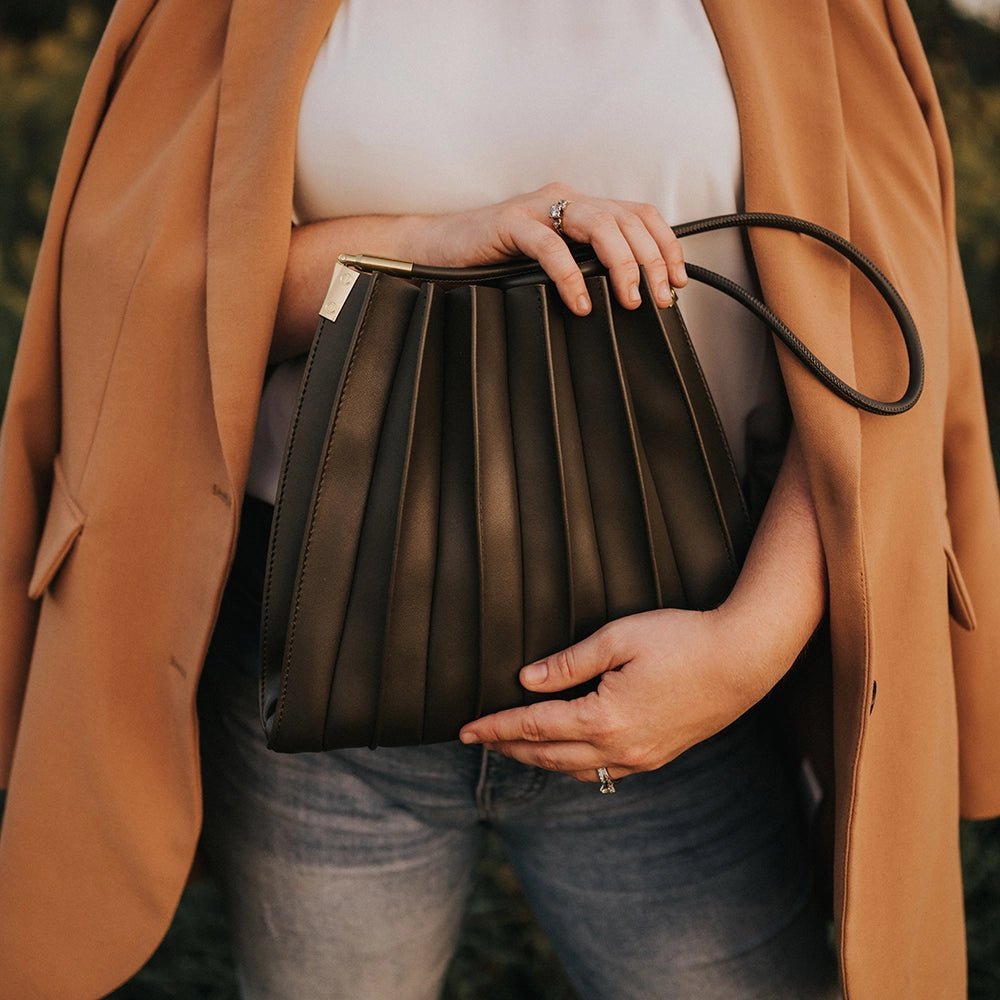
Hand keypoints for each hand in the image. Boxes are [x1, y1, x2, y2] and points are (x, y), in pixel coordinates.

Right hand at [417, 181, 687, 314]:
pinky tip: (580, 302)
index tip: (678, 280)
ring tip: (629, 299)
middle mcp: (563, 198)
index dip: (666, 244)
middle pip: (627, 218)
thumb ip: (582, 266)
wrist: (435, 248)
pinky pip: (550, 245)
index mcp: (578, 205)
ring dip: (622, 263)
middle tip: (658, 298)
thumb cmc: (492, 261)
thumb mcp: (548, 262)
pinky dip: (571, 275)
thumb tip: (625, 297)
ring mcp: (537, 208)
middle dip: (652, 260)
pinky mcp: (510, 223)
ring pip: (598, 224)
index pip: (639, 213)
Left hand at [458, 428, 826, 785]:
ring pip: (574, 770)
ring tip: (512, 746)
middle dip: (509, 746)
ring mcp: (642, 757)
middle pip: (548, 756)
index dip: (496, 726)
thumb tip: (527, 680)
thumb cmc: (683, 639)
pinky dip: (574, 766)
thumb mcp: (619, 638)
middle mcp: (620, 748)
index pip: (534, 726)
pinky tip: (566, 754)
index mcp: (604, 718)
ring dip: (539, 759)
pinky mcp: (659, 755)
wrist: (744, 659)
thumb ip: (569, 662)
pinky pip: (604, 772)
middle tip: (478, 739)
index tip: (466, 729)